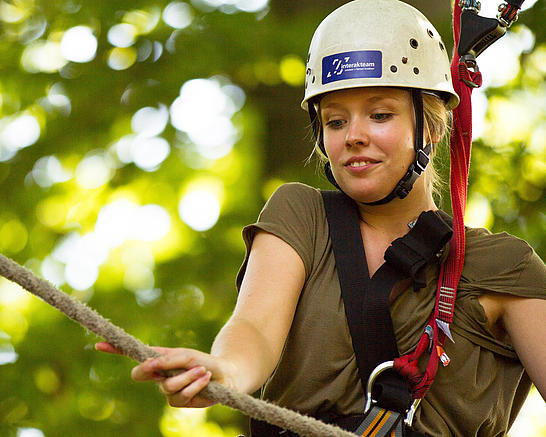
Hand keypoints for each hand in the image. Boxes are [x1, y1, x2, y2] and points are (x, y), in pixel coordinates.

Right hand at [96, 343, 232, 407]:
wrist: (225, 376)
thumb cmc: (205, 362)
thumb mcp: (185, 356)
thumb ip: (167, 360)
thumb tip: (149, 364)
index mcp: (159, 360)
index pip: (134, 354)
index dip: (116, 350)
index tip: (99, 344)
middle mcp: (159, 375)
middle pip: (139, 374)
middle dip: (149, 370)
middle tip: (158, 366)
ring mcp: (167, 390)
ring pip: (166, 385)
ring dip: (187, 377)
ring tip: (201, 371)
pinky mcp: (178, 402)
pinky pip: (180, 395)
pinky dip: (194, 385)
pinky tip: (204, 381)